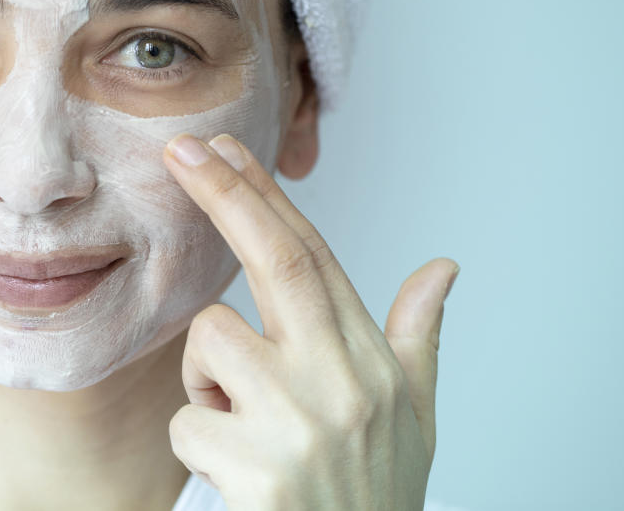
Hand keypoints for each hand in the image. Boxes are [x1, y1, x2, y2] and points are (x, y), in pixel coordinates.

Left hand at [162, 133, 458, 510]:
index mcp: (372, 361)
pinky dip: (197, 440)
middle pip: (277, 258)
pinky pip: (186, 420)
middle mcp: (342, 381)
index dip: (268, 196)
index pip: (315, 256)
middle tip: (180, 148)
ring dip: (204, 374)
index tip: (226, 151)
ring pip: (210, 340)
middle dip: (226, 194)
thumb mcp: (416, 416)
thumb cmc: (377, 493)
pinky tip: (235, 471)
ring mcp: (300, 422)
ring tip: (242, 423)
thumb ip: (419, 337)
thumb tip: (443, 267)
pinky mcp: (259, 467)